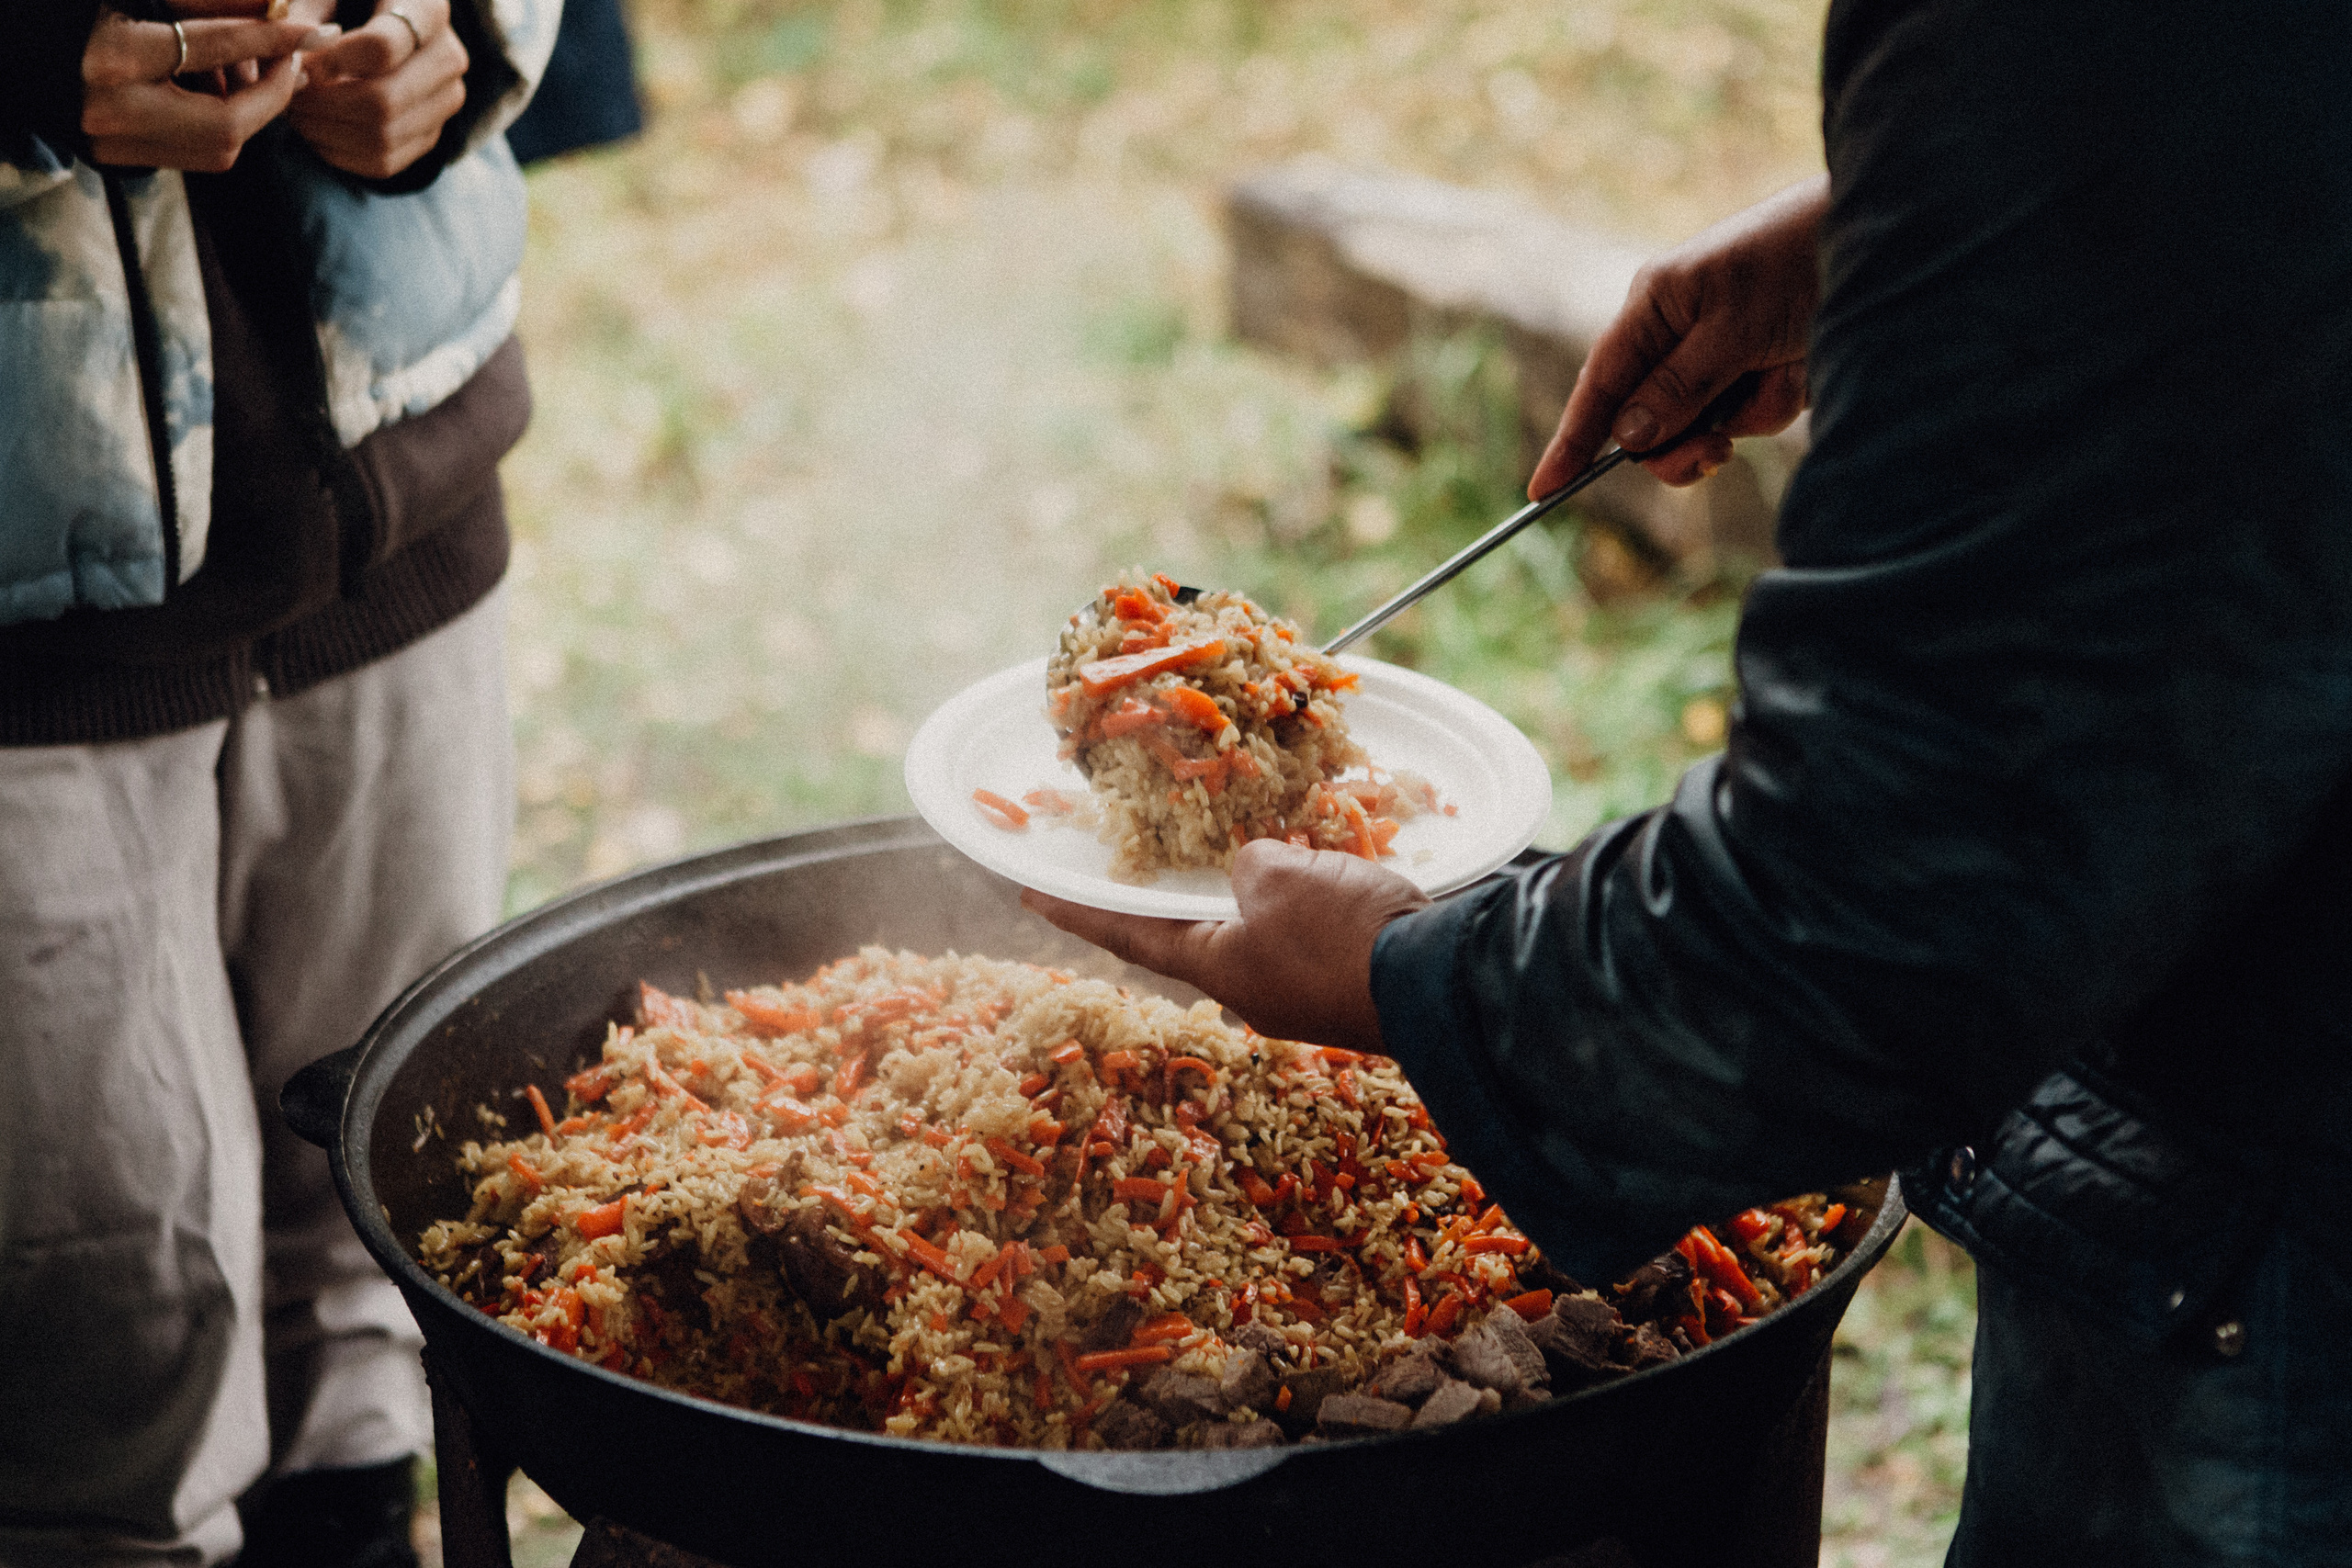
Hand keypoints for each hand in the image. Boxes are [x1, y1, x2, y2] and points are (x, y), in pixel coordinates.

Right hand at [81, 5, 336, 171]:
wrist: (22, 54)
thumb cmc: (78, 15)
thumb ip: (208, 4)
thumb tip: (276, 8)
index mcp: (113, 58)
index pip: (212, 47)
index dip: (269, 37)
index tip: (310, 29)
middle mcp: (114, 113)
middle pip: (229, 120)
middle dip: (271, 93)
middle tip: (292, 61)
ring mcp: (116, 145)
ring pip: (219, 145)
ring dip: (250, 110)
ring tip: (257, 73)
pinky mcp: (119, 161)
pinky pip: (195, 152)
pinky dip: (222, 123)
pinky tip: (222, 93)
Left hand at [289, 0, 468, 179]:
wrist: (383, 19)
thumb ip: (303, 16)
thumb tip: (293, 61)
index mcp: (428, 8)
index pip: (382, 48)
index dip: (330, 61)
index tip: (294, 59)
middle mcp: (449, 58)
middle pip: (384, 100)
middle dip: (323, 102)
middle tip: (287, 89)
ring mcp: (445, 101)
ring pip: (382, 136)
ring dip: (325, 129)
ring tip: (295, 107)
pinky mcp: (431, 134)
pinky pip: (383, 161)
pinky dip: (338, 152)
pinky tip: (314, 127)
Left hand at [1021, 839, 1431, 1050]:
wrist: (1442, 979)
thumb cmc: (1343, 932)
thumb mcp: (1277, 878)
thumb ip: (1246, 865)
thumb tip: (1255, 869)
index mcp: (1218, 969)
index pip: (1129, 935)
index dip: (1079, 911)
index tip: (1032, 895)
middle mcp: (1253, 988)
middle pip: (1197, 931)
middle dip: (1178, 893)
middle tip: (1152, 855)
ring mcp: (1302, 990)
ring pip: (1259, 924)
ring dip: (1252, 885)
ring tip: (1244, 841)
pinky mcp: (1348, 974)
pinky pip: (1310, 926)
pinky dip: (1304, 890)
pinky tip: (1317, 860)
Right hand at [1530, 174, 1827, 494]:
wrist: (1885, 242)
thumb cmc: (1799, 259)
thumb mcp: (1734, 325)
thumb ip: (1679, 386)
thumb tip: (1627, 437)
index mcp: (1654, 305)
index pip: (1599, 385)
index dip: (1571, 439)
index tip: (1544, 491)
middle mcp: (1677, 335)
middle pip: (1644, 422)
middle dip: (1674, 445)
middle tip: (1714, 452)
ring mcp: (1718, 357)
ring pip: (1695, 429)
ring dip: (1728, 427)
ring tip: (1767, 394)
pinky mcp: (1759, 374)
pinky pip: (1743, 420)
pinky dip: (1765, 412)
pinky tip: (1792, 377)